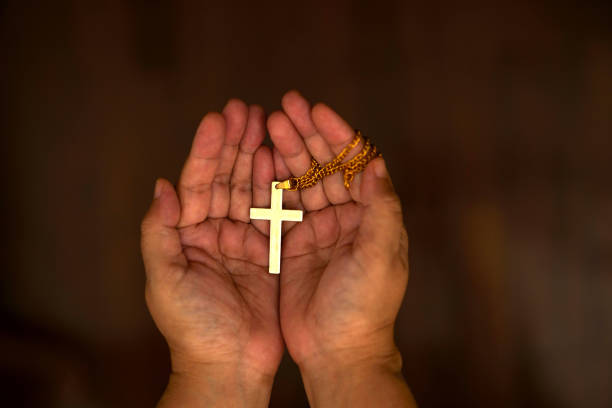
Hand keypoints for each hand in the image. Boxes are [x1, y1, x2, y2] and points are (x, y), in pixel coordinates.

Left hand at [140, 100, 282, 406]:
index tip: (219, 118)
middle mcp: (213, 233)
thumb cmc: (192, 326)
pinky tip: (282, 161)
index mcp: (186, 236)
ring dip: (257, 157)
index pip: (197, 184)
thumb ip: (158, 232)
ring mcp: (243, 241)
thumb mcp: (165, 279)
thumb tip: (162, 186)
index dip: (207, 151)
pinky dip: (278, 187)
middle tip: (246, 109)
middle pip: (225, 179)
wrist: (230, 365)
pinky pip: (274, 214)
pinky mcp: (269, 253)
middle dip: (234, 144)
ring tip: (266, 123)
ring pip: (250, 190)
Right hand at [269, 91, 413, 405]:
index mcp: (373, 216)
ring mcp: (319, 228)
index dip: (338, 135)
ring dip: (287, 151)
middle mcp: (348, 216)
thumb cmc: (365, 307)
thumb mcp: (379, 257)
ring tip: (269, 122)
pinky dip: (272, 182)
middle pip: (327, 165)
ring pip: (303, 180)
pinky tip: (259, 159)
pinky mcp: (295, 243)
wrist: (337, 351)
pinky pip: (283, 205)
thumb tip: (378, 164)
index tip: (317, 111)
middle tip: (286, 106)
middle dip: (308, 135)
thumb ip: (381, 210)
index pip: (357, 164)